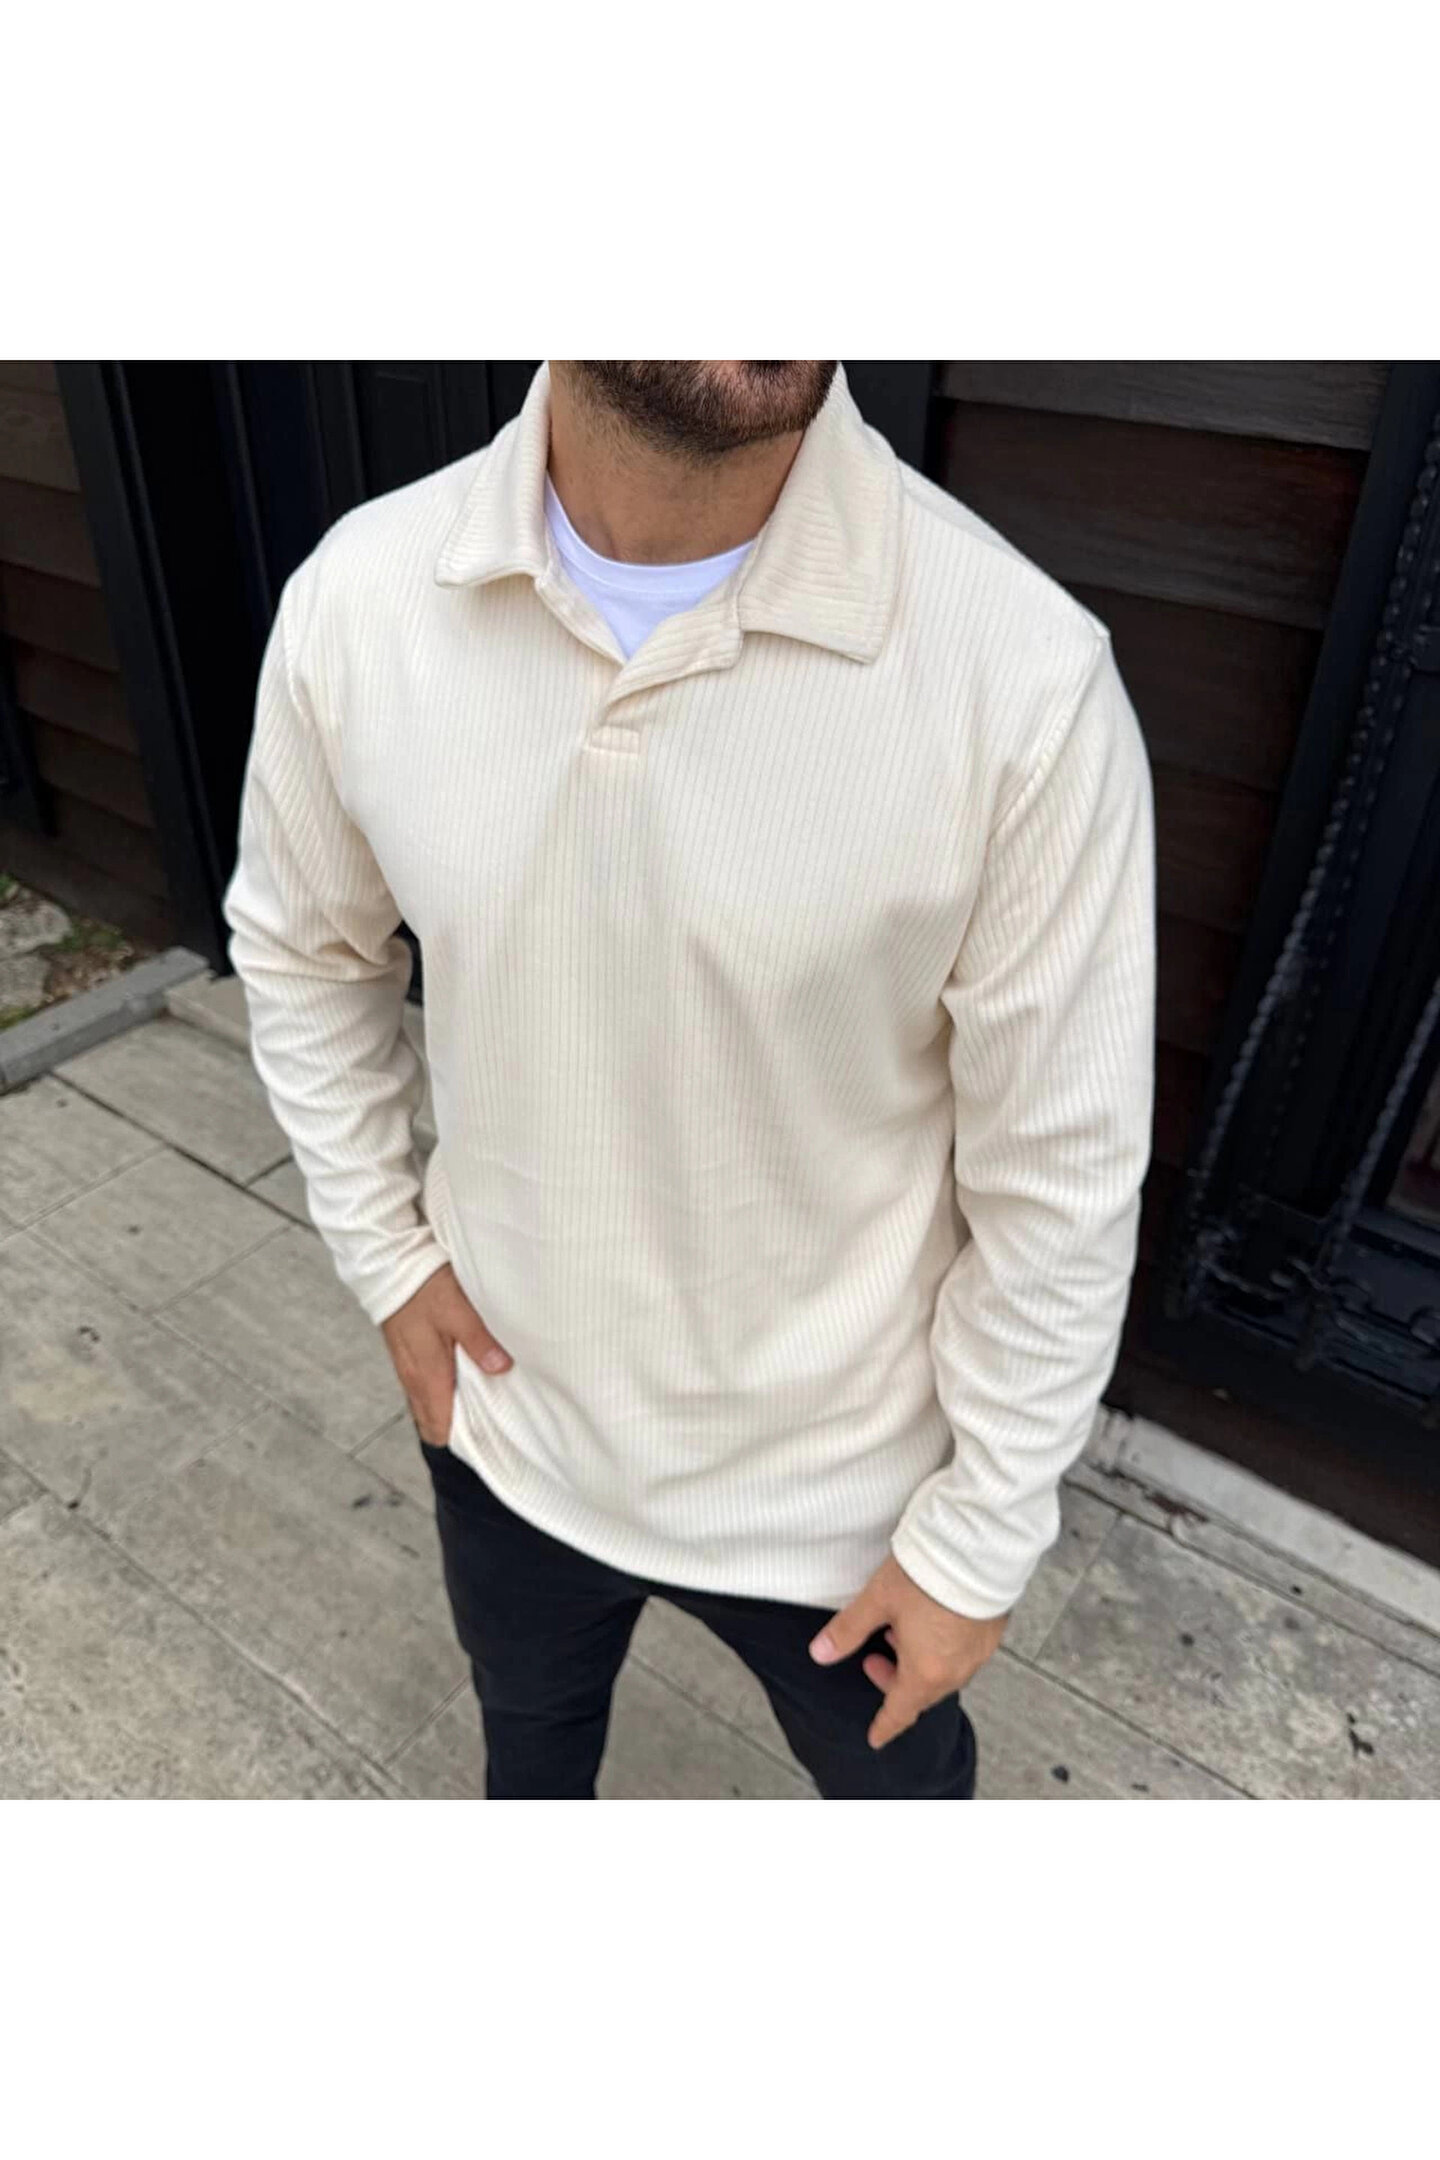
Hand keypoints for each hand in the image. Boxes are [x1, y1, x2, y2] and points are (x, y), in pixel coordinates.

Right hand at [380, 1263, 511, 1447]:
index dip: (461, 1442)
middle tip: (489, 1432)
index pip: (439, 1428)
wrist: (388, 1264)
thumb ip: (479, 1341)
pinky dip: (440, 1394)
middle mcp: (414, 1378)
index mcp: (428, 1375)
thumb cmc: (423, 1287)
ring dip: (448, 1412)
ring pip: (427, 1405)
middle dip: (457, 1431)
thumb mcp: (458, 1310)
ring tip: (479, 1413)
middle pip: (433, 1423)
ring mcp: (407, 1367)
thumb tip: (501, 1369)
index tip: (488, 1445)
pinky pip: (422, 1387)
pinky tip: (459, 1385)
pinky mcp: (406, 1354)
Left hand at [809, 1554, 1007, 1750]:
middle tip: (874, 1660)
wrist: (976, 1549)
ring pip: (943, 1674)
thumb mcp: (877, 1601)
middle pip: (921, 1693)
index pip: (900, 1711)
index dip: (884, 1726)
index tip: (875, 1737)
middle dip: (895, 1684)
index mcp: (926, 1672)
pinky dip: (942, 1651)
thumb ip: (848, 1631)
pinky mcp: (992, 1632)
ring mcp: (978, 1653)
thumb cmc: (927, 1575)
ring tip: (899, 1634)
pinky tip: (932, 1624)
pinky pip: (963, 1656)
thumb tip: (820, 1653)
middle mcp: (956, 1670)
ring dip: (918, 1665)